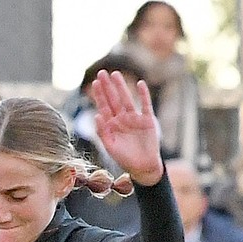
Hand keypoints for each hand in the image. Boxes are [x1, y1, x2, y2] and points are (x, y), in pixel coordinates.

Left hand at [92, 70, 163, 185]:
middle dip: (107, 87)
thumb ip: (102, 132)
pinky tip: (140, 84)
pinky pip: (145, 105)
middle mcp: (122, 119)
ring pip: (127, 99)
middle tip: (102, 73)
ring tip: (115, 74)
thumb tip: (96, 116)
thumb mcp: (110, 147)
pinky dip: (143, 95)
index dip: (99, 96)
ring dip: (121, 87)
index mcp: (112, 125)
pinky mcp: (147, 120)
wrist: (142, 166)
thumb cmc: (124, 158)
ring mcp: (135, 118)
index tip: (95, 83)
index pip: (104, 107)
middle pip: (113, 99)